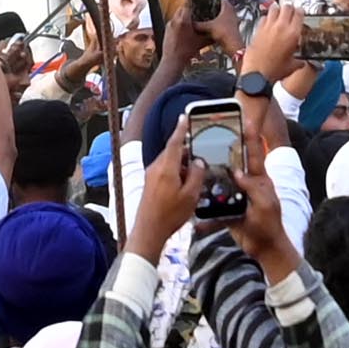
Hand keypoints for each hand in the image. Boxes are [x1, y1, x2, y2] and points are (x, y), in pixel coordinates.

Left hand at [125, 117, 204, 258]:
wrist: (149, 231)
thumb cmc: (170, 215)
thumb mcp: (191, 195)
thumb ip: (197, 175)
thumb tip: (199, 162)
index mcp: (166, 167)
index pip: (174, 142)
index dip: (181, 128)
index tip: (184, 117)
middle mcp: (156, 168)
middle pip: (172, 152)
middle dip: (186, 152)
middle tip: (200, 156)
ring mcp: (151, 175)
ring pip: (169, 162)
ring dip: (181, 165)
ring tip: (194, 177)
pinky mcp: (149, 184)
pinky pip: (164, 171)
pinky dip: (175, 173)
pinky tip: (183, 186)